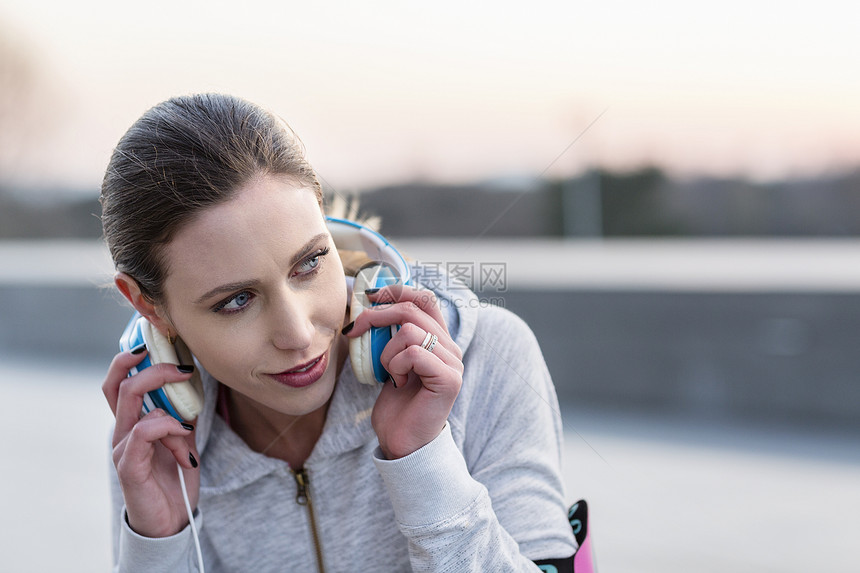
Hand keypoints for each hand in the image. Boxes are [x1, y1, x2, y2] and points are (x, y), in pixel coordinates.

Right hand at [102, 348, 199, 537]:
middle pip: (119, 383)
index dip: (132, 356)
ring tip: (188, 423)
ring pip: (131, 401)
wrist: (171, 521)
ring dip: (168, 403)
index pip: (119, 380)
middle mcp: (122, 430)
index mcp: (132, 421)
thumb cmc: (175, 478)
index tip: (160, 342)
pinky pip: (143, 432)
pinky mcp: (127, 465)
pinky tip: (184, 439)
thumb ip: (184, 412)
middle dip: (151, 367)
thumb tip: (194, 383)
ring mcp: (121, 447)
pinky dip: (167, 427)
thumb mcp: (185, 437)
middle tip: (181, 367)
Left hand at [345, 285, 463, 458]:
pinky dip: (396, 366)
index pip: (425, 298)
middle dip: (378, 315)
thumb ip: (390, 336)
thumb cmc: (395, 405)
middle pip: (414, 308)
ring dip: (387, 352)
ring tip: (390, 374)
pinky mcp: (449, 379)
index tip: (370, 297)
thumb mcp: (389, 362)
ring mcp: (453, 362)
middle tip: (356, 329)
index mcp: (439, 340)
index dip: (397, 290)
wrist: (402, 442)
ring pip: (411, 331)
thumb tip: (368, 304)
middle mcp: (451, 347)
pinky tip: (398, 384)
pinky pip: (413, 353)